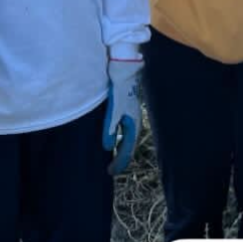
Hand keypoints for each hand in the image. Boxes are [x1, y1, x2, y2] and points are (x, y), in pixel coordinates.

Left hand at [102, 58, 142, 174]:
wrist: (125, 70)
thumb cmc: (120, 89)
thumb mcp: (113, 110)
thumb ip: (109, 129)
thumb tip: (107, 148)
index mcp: (134, 124)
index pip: (127, 150)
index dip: (119, 162)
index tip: (110, 172)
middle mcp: (135, 122)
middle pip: (128, 146)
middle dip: (121, 159)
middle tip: (110, 169)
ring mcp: (132, 116)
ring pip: (127, 138)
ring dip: (120, 149)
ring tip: (112, 158)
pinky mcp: (127, 110)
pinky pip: (125, 130)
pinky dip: (120, 139)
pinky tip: (113, 138)